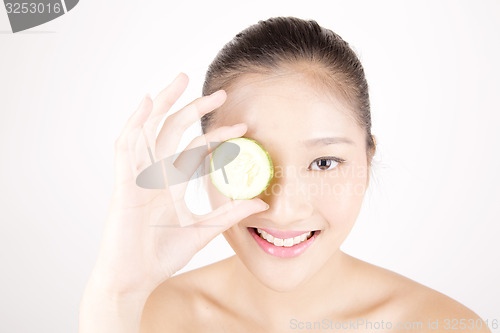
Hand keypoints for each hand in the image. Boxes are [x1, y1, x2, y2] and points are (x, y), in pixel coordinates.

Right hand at [88, 72, 268, 298]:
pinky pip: (126, 147)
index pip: (194, 149)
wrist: (134, 279)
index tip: (243, 128)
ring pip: (149, 130)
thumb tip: (261, 204)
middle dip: (193, 108)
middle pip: (172, 130)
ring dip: (164, 104)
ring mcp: (138, 176)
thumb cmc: (160, 256)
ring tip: (181, 80)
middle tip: (220, 93)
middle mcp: (153, 174)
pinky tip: (147, 102)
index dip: (217, 136)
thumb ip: (228, 215)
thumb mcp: (202, 231)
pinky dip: (134, 123)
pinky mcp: (124, 184)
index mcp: (169, 183)